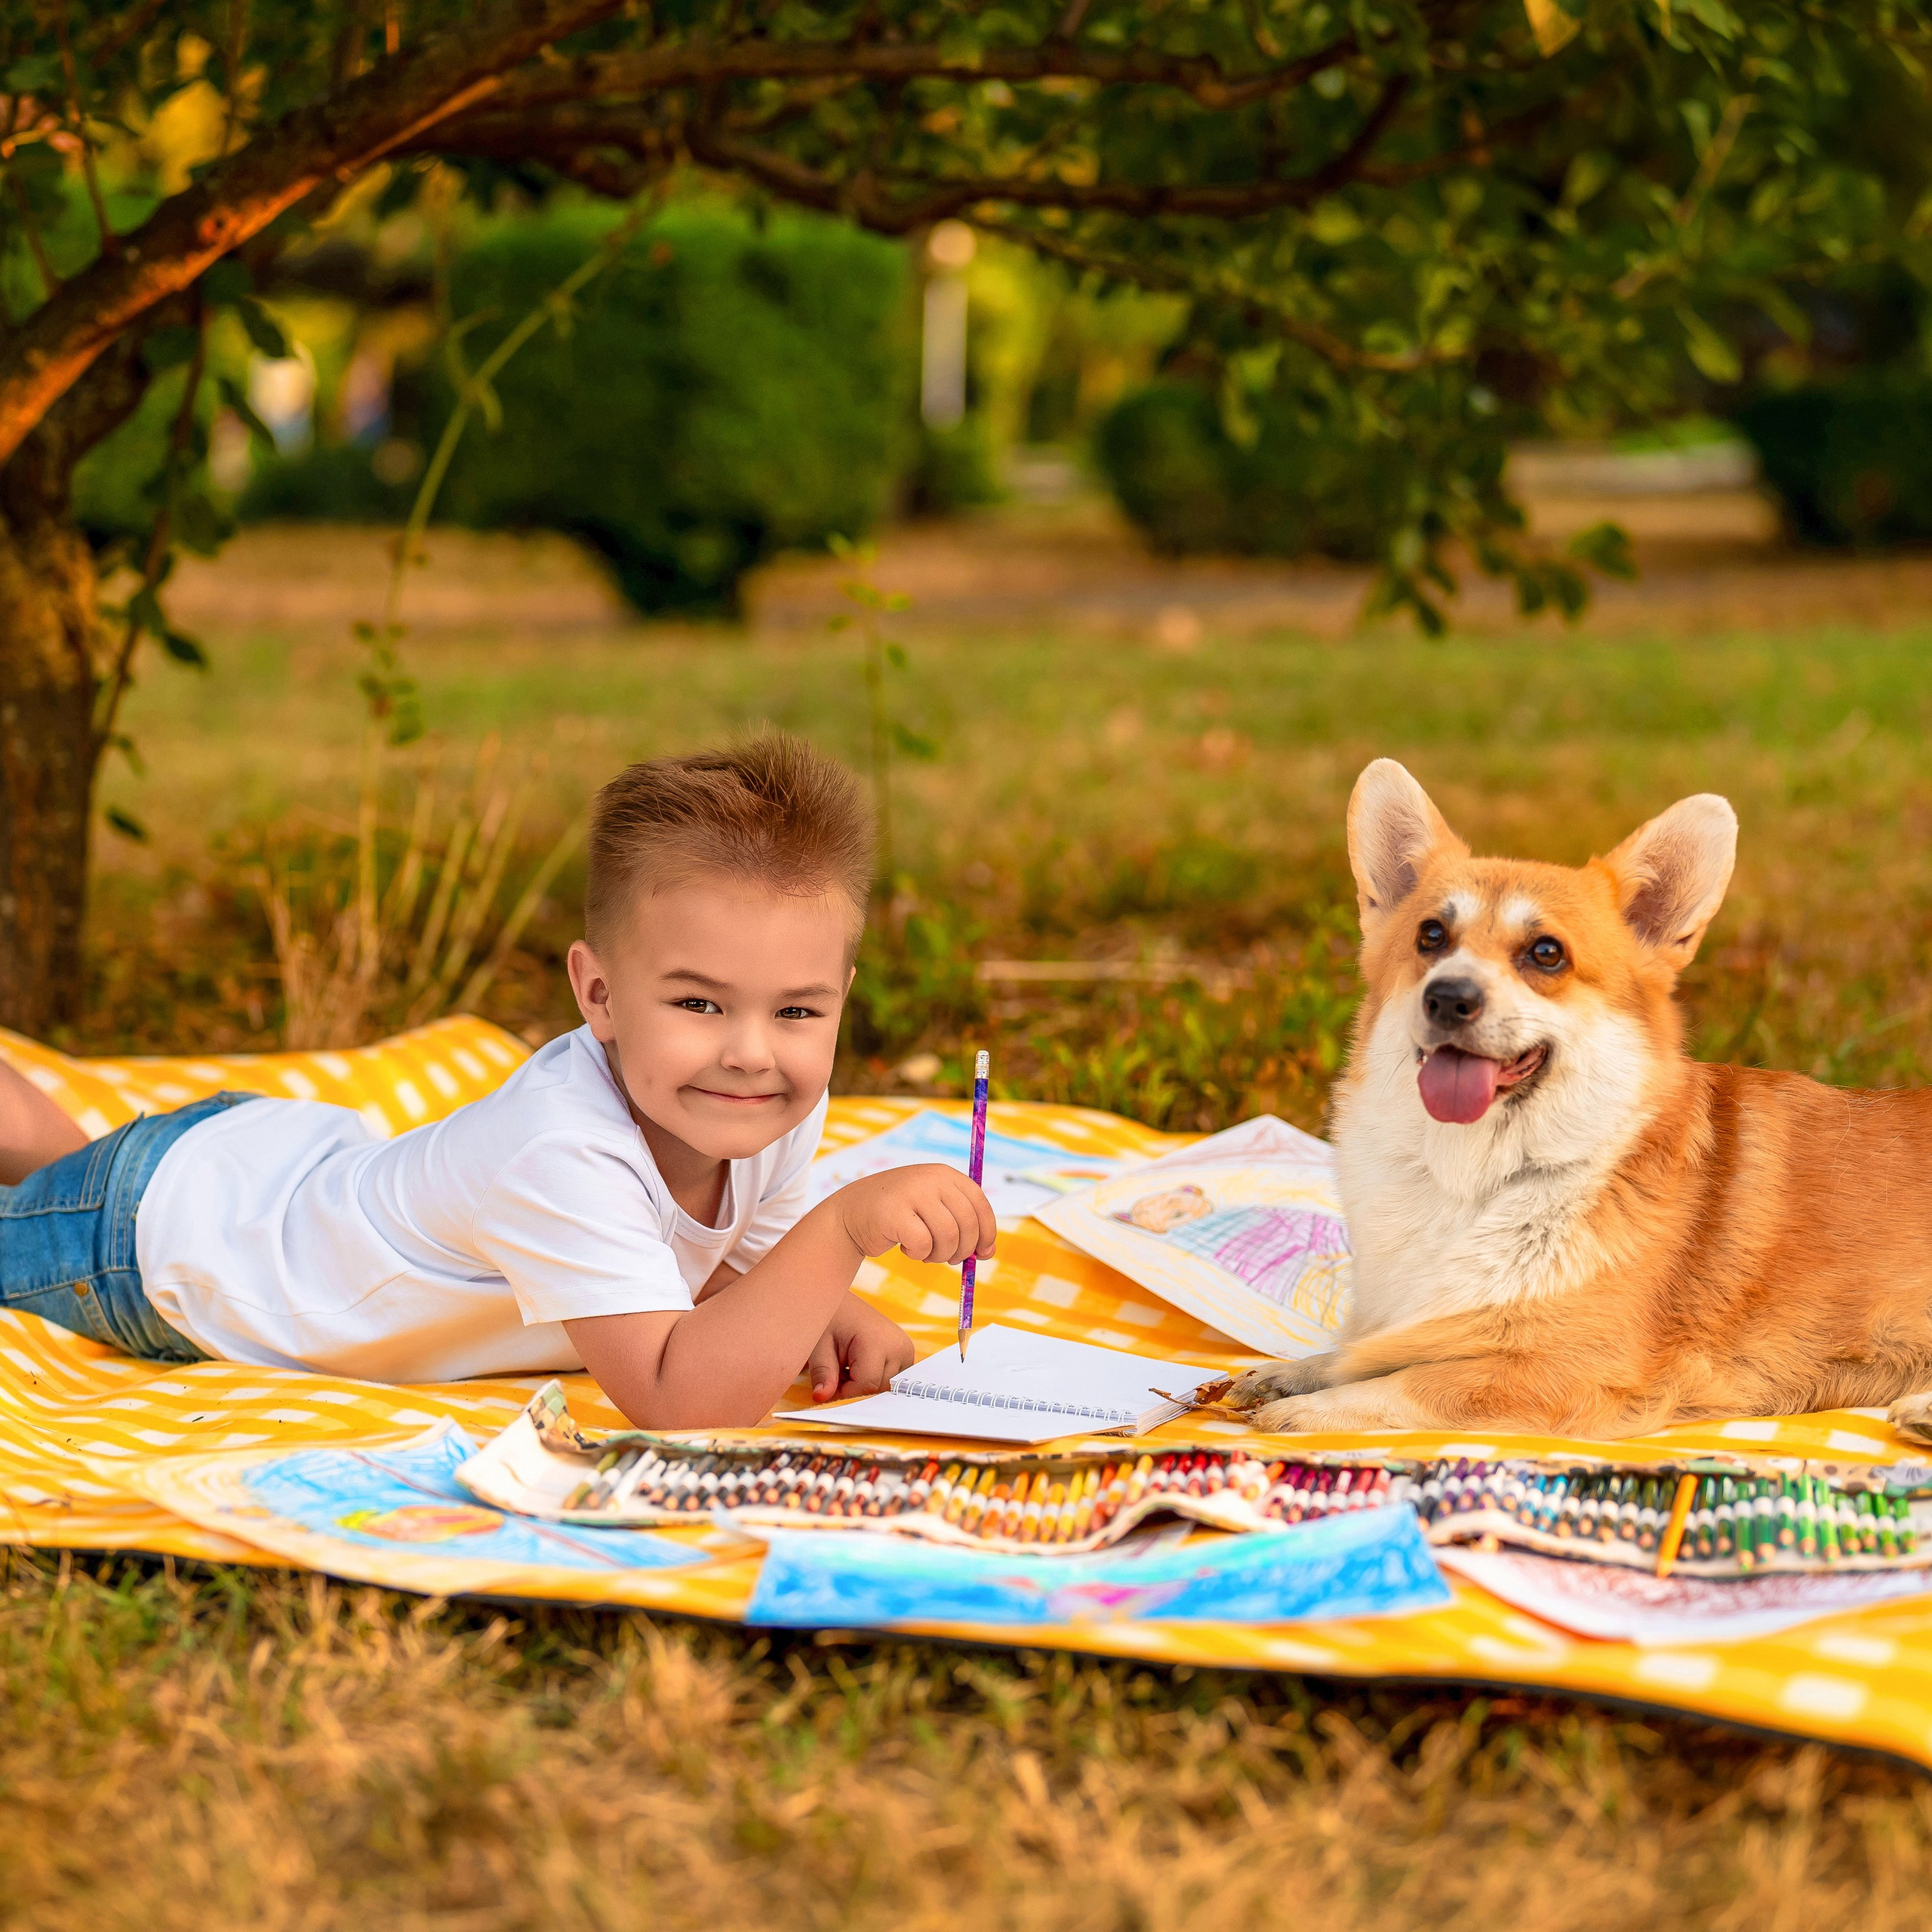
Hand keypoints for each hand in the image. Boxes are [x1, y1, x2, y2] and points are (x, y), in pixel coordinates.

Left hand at [806, 1293, 915, 1400]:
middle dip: (854, 1388)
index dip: (845, 1391)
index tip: (830, 1384)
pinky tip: (860, 1365)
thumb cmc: (830, 1320)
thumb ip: (823, 1373)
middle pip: (878, 1388)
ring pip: (885, 1387)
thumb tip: (821, 1397)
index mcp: (878, 1341)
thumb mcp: (820, 1346)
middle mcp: (899, 1346)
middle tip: (836, 1371)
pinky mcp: (907, 1354)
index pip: (867, 1385)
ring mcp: (906, 1350)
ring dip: (864, 1384)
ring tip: (848, 1366)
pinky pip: (891, 1379)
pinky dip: (874, 1378)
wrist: (843, 1303)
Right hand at [832, 1163, 995, 1267]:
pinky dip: (918, 1254)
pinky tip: (906, 1247)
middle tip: (949, 1258)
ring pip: (948, 1236)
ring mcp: (912, 1193)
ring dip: (940, 1255)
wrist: (852, 1213)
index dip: (987, 1232)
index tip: (983, 1254)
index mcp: (945, 1174)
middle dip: (963, 1249)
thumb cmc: (900, 1216)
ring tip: (926, 1253)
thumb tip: (988, 1253)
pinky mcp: (894, 1212)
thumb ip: (962, 1224)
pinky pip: (923, 1244)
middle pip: (967, 1223)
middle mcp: (931, 1178)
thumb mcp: (935, 1211)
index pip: (979, 1204)